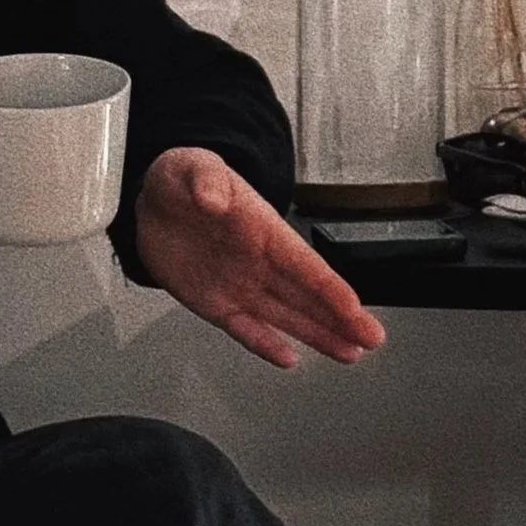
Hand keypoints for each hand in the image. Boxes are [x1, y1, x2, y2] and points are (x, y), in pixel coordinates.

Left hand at [134, 148, 385, 368]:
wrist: (155, 204)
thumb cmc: (182, 181)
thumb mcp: (191, 166)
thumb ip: (205, 179)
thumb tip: (212, 199)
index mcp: (262, 228)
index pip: (304, 263)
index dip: (329, 288)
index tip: (353, 307)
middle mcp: (260, 262)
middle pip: (307, 295)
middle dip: (341, 319)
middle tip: (371, 338)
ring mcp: (240, 285)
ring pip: (285, 317)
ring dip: (318, 335)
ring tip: (349, 352)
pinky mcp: (215, 302)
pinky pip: (244, 328)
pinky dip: (265, 344)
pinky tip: (288, 359)